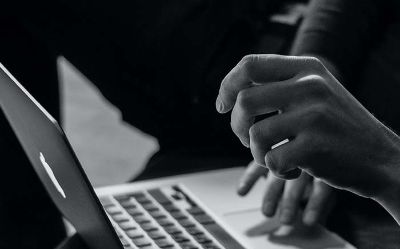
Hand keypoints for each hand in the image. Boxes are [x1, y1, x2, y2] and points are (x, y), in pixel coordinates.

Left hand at [216, 54, 399, 218]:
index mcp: (307, 68)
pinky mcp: (314, 146)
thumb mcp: (315, 93)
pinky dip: (276, 171)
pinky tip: (293, 169)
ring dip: (257, 153)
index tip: (222, 105)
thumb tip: (231, 94)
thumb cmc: (338, 128)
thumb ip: (279, 87)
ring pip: (254, 134)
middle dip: (236, 126)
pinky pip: (271, 161)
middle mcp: (310, 86)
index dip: (228, 85)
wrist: (381, 158)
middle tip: (247, 139)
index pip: (250, 65)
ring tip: (275, 156)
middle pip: (244, 101)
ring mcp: (314, 115)